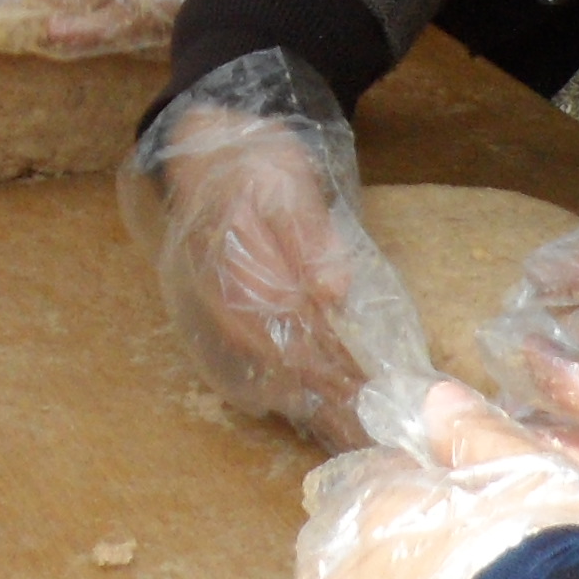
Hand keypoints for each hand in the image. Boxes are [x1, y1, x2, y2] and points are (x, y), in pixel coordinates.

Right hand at [117, 48, 428, 451]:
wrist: (201, 146)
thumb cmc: (251, 161)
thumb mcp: (288, 182)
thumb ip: (310, 237)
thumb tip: (333, 295)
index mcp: (243, 278)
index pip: (295, 341)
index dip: (336, 375)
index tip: (376, 398)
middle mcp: (228, 308)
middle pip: (285, 369)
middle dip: (331, 401)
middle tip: (377, 433)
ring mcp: (224, 316)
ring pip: (271, 373)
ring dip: (313, 401)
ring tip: (355, 432)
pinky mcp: (227, 315)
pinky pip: (258, 364)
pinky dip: (291, 387)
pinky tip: (316, 406)